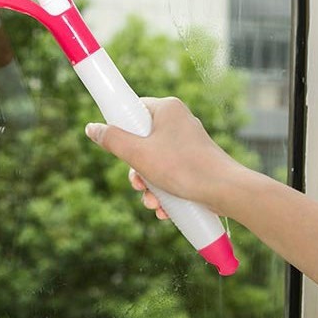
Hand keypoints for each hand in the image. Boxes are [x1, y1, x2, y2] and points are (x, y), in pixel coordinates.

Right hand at [84, 96, 250, 216]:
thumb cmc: (183, 167)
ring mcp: (187, 143)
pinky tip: (164, 209)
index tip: (116, 147)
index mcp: (167, 108)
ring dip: (148, 185)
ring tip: (153, 203)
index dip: (121, 128)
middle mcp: (178, 121)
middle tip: (138, 183)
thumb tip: (91, 128)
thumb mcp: (139, 154)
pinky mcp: (194, 162)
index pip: (134, 108)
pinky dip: (164, 190)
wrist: (225, 191)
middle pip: (141, 140)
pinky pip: (169, 172)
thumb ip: (112, 140)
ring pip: (154, 161)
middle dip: (135, 170)